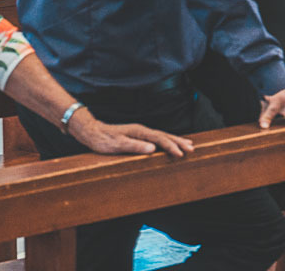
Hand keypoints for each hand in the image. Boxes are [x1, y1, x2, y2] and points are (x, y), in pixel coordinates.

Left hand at [68, 109, 194, 157]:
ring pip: (162, 136)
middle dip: (179, 142)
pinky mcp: (138, 136)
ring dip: (175, 140)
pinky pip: (157, 138)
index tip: (180, 154)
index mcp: (139, 132)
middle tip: (192, 149)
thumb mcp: (117, 145)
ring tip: (188, 144)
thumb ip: (135, 146)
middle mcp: (142, 130)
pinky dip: (167, 141)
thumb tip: (153, 148)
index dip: (171, 146)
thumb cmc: (103, 140)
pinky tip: (169, 144)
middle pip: (165, 135)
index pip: (159, 139)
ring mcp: (140, 132)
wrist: (92, 132)